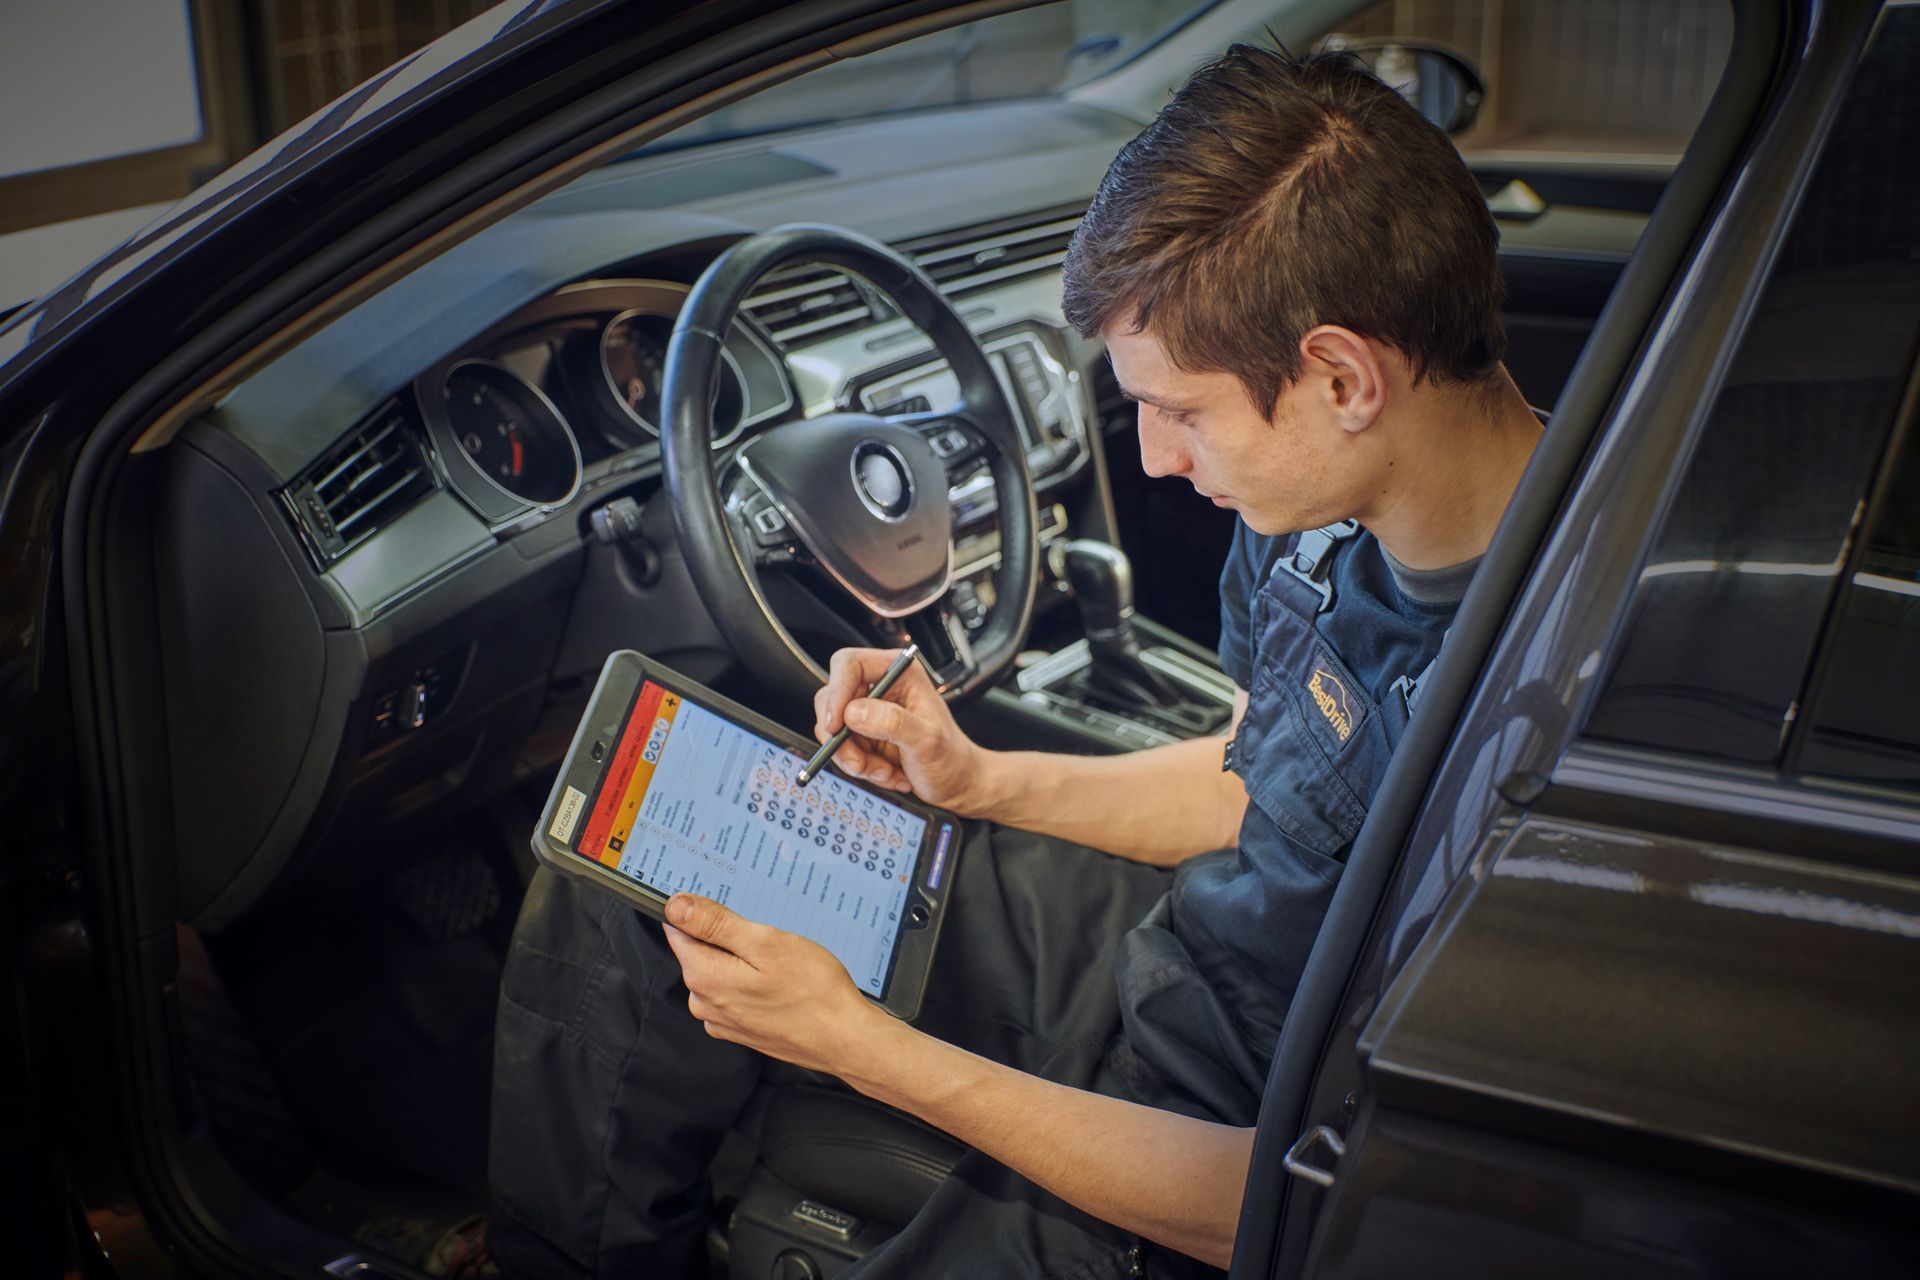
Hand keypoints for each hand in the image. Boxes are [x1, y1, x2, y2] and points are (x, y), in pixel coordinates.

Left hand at [661, 894, 887, 1073]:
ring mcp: (722, 1020)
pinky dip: (750, 983)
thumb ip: (715, 924)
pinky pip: (733, 994)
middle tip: (766, 936)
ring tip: (779, 961)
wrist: (843, 1038)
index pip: (680, 930)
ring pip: (719, 972)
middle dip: (727, 937)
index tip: (732, 910)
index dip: (703, 912)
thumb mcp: (764, 942)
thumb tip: (675, 906)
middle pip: (700, 951)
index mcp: (704, 976)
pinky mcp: (740, 1030)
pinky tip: (779, 982)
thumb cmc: (812, 990)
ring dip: (742, 961)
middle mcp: (705, 1003)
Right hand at [812, 647, 1001, 814]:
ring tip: (883, 771)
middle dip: (842, 737)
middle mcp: (881, 688)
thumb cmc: (951, 758)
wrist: (956, 784)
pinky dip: (859, 766)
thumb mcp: (927, 740)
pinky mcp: (862, 735)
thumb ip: (893, 722)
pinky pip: (841, 749)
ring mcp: (869, 713)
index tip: (835, 724)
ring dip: (853, 758)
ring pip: (833, 729)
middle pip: (833, 698)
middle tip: (858, 761)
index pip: (850, 665)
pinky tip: (885, 772)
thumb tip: (854, 712)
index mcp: (899, 673)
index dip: (837, 691)